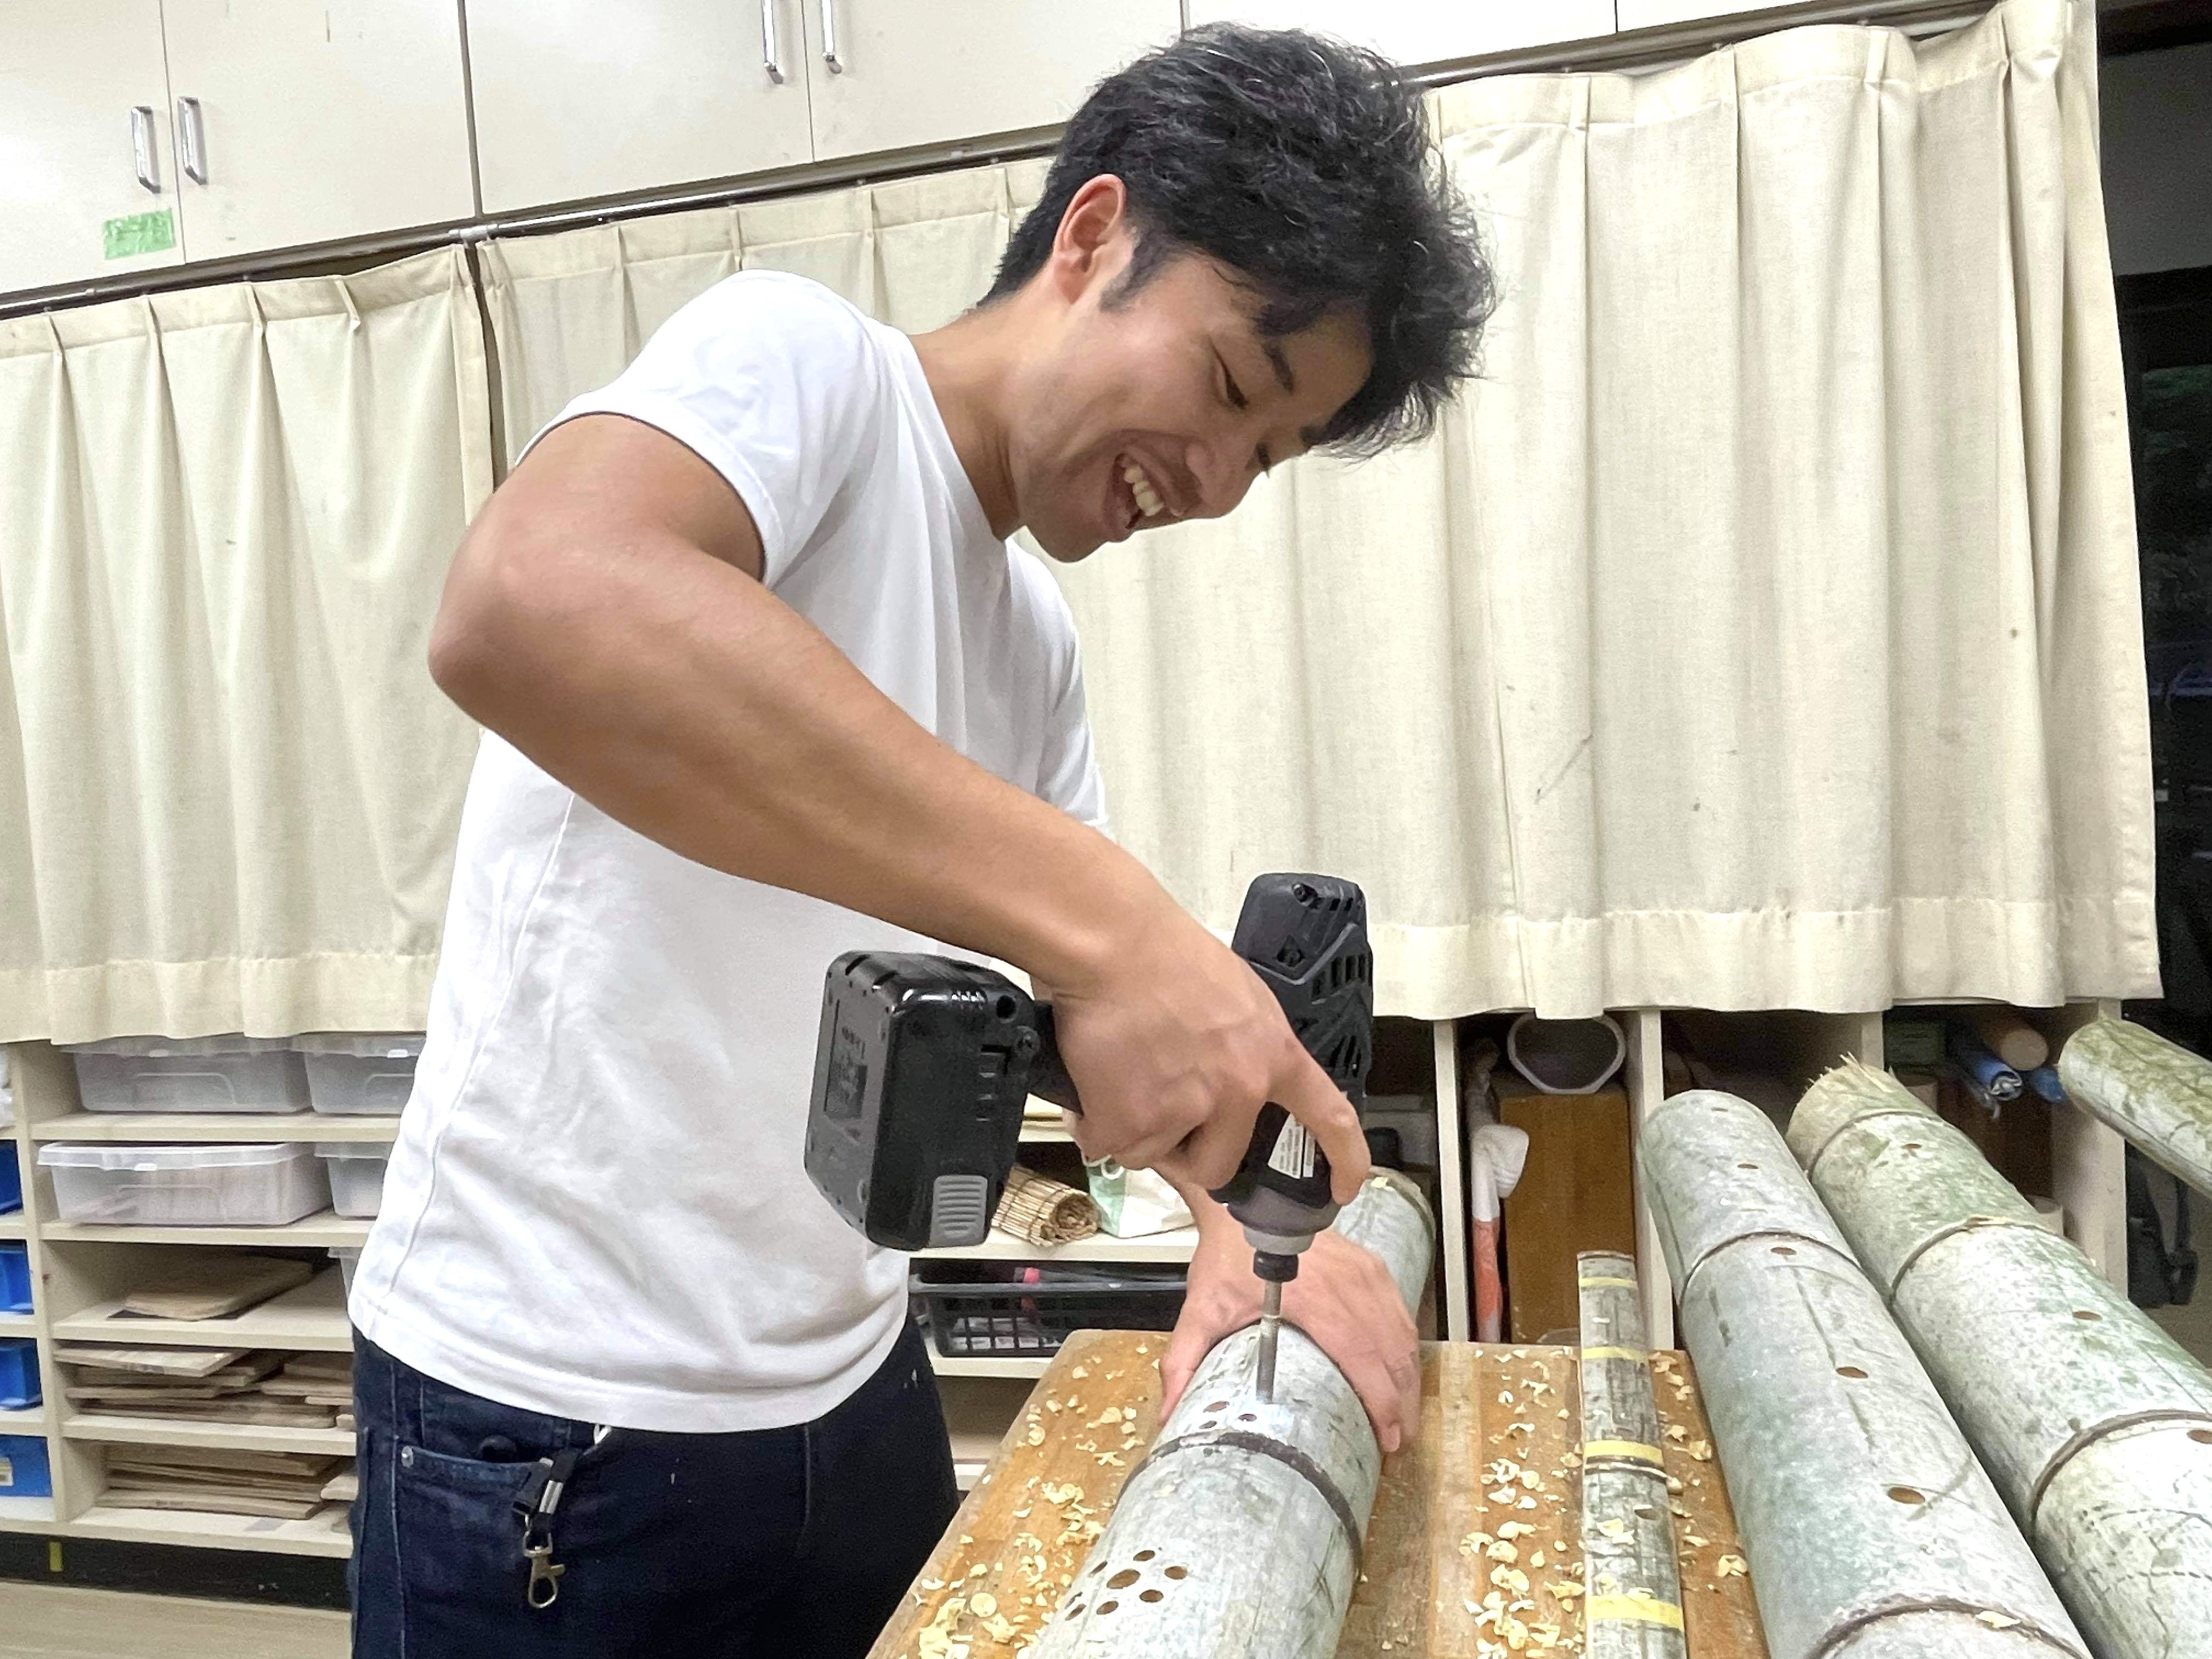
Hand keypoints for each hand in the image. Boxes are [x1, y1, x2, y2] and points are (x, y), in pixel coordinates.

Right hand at [1047, 895, 1368, 1203]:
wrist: (1112, 944)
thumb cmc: (1164, 954)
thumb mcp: (1238, 996)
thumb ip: (1243, 1046)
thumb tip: (1222, 1075)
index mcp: (1273, 1054)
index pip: (1329, 1118)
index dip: (1343, 1160)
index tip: (1341, 1188)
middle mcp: (1240, 1089)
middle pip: (1218, 1164)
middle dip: (1184, 1150)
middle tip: (1156, 1115)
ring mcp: (1189, 1109)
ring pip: (1155, 1154)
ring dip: (1132, 1129)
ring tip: (1117, 1076)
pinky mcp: (1135, 1122)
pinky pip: (1109, 1144)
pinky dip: (1093, 1123)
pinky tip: (1091, 1081)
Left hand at [1159, 1217, 1421, 1453]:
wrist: (1246, 1203)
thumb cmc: (1227, 1256)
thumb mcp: (1202, 1309)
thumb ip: (1184, 1361)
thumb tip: (1169, 1413)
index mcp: (1314, 1299)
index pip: (1360, 1355)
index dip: (1380, 1400)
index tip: (1387, 1437)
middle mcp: (1349, 1284)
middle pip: (1390, 1352)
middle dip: (1402, 1402)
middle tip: (1400, 1442)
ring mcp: (1365, 1272)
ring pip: (1401, 1334)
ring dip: (1408, 1378)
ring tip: (1404, 1418)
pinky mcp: (1372, 1266)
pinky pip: (1400, 1313)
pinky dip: (1406, 1348)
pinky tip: (1402, 1373)